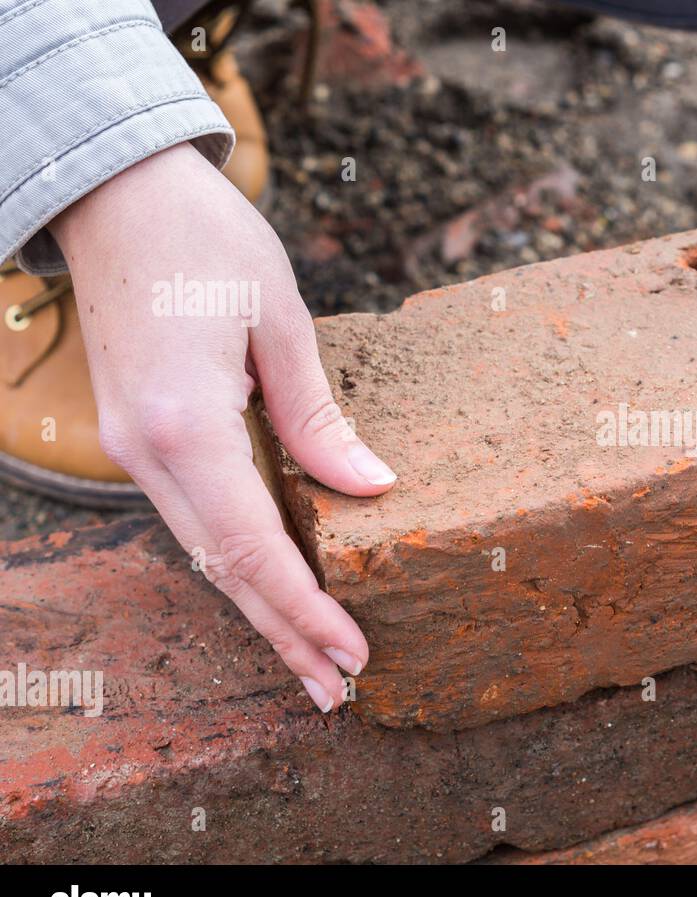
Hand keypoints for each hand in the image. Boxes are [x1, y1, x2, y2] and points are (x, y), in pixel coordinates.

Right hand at [50, 143, 396, 712]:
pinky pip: (194, 518)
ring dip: (261, 609)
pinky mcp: (139, 438)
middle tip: (339, 693)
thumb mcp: (279, 321)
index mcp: (184, 424)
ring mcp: (134, 450)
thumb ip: (318, 417)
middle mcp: (147, 453)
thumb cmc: (203, 239)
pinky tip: (274, 591)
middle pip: (224, 568)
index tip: (353, 655)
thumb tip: (372, 490)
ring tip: (315, 662)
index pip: (253, 546)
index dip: (305, 609)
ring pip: (205, 553)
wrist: (113, 193)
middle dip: (284, 634)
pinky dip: (238, 563)